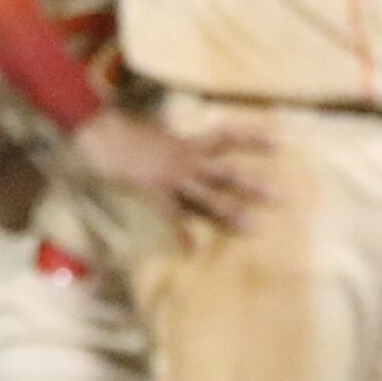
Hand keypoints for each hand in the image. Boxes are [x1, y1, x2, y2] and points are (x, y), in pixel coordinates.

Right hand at [72, 106, 268, 230]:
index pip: (226, 137)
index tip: (280, 143)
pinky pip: (173, 215)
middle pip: (226, 173)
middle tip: (280, 197)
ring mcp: (172, 177)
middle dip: (253, 185)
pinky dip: (182, 233)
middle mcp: (185, 160)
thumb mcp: (152, 131)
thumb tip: (171, 130)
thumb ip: (167, 138)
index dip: (252, 139)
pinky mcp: (154, 191)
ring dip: (231, 213)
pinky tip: (192, 250)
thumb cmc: (122, 130)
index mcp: (186, 143)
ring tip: (253, 228)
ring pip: (208, 197)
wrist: (100, 133)